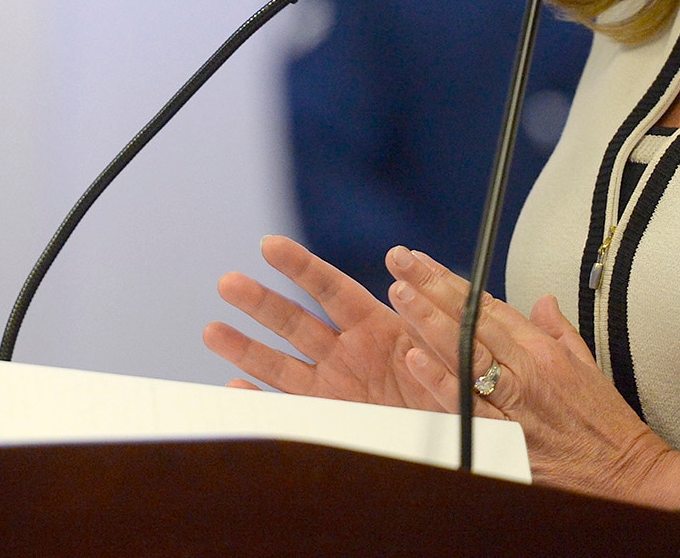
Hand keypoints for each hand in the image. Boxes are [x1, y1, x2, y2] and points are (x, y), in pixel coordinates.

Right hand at [202, 235, 446, 410]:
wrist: (468, 434)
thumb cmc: (463, 385)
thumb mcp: (457, 348)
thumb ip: (439, 324)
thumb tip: (429, 292)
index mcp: (377, 325)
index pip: (331, 288)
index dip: (301, 267)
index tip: (270, 245)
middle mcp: (348, 352)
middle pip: (295, 321)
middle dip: (260, 302)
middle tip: (227, 282)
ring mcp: (335, 386)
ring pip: (281, 363)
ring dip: (246, 347)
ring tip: (211, 330)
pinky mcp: (332, 418)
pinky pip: (290, 409)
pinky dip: (262, 401)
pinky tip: (235, 389)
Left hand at [384, 247, 679, 503]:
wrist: (631, 479)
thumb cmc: (608, 427)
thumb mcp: (588, 367)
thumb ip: (558, 331)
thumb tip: (542, 299)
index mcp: (543, 351)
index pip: (487, 306)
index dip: (450, 281)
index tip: (420, 260)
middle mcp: (528, 371)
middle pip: (470, 320)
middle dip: (429, 287)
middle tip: (399, 260)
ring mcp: (516, 404)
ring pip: (464, 354)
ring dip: (427, 322)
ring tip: (399, 293)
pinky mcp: (509, 440)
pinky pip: (468, 406)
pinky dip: (441, 382)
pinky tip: (415, 359)